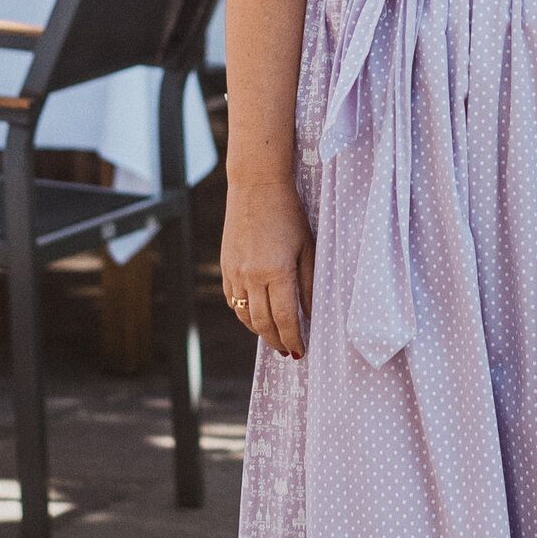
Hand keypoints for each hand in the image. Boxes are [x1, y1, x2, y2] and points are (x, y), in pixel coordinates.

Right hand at [220, 173, 311, 356]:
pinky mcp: (225, 266)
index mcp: (276, 271)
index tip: (300, 351)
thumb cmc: (288, 213)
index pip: (285, 318)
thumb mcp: (307, 246)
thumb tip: (310, 314)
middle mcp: (252, 276)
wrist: (255, 186)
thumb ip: (309, 283)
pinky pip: (233, 300)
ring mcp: (235, 272)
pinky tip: (255, 316)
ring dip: (259, 331)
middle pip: (262, 323)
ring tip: (273, 337)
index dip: (293, 338)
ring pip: (245, 315)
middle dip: (276, 341)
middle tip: (288, 351)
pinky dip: (244, 314)